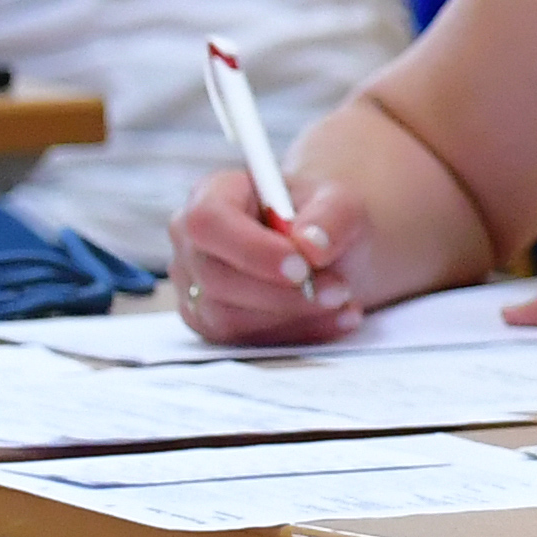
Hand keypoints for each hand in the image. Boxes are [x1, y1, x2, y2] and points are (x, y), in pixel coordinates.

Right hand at [171, 169, 364, 342]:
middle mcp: (193, 242)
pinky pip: (243, 341)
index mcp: (213, 195)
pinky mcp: (211, 323)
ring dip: (293, 316)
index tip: (301, 267)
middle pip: (216, 277)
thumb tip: (311, 246)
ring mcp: (196, 286)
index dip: (250, 248)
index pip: (207, 221)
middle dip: (282, 292)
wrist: (330, 252)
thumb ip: (333, 216)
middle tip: (338, 290)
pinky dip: (296, 334)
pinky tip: (335, 318)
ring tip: (343, 301)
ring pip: (228, 317)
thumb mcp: (342, 202)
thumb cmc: (324, 219)